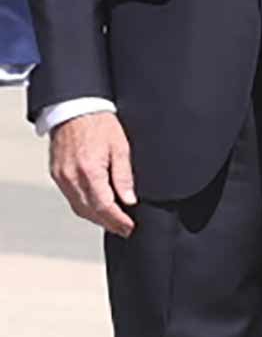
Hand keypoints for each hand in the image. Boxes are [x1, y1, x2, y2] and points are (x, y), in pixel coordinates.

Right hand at [50, 111, 136, 237]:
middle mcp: (72, 177)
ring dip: (96, 218)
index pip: (104, 206)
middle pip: (90, 212)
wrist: (74, 108)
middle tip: (124, 229)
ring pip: (78, 208)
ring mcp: (61, 176)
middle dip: (108, 223)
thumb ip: (124, 176)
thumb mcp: (120, 147)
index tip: (129, 227)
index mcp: (89, 170)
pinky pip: (70, 197)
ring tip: (113, 221)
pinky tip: (96, 207)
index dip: (118, 220)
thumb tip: (129, 200)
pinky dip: (84, 206)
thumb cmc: (98, 123)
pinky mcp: (56, 174)